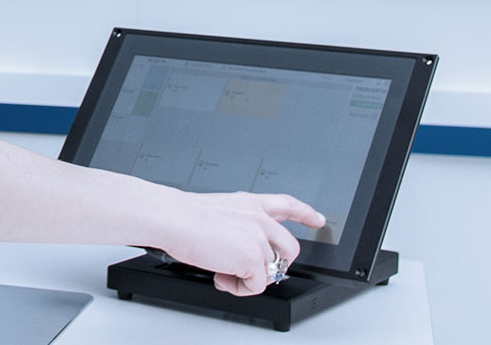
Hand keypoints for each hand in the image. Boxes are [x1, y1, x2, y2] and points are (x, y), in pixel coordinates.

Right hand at [157, 191, 324, 296]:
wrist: (172, 218)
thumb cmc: (182, 217)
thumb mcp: (218, 213)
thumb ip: (236, 227)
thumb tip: (236, 253)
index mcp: (249, 203)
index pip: (287, 204)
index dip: (305, 213)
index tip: (318, 220)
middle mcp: (259, 218)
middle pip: (289, 247)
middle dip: (276, 265)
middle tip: (250, 271)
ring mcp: (258, 238)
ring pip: (271, 270)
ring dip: (247, 278)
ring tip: (223, 272)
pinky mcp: (253, 257)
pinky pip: (257, 285)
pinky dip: (238, 288)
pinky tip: (221, 277)